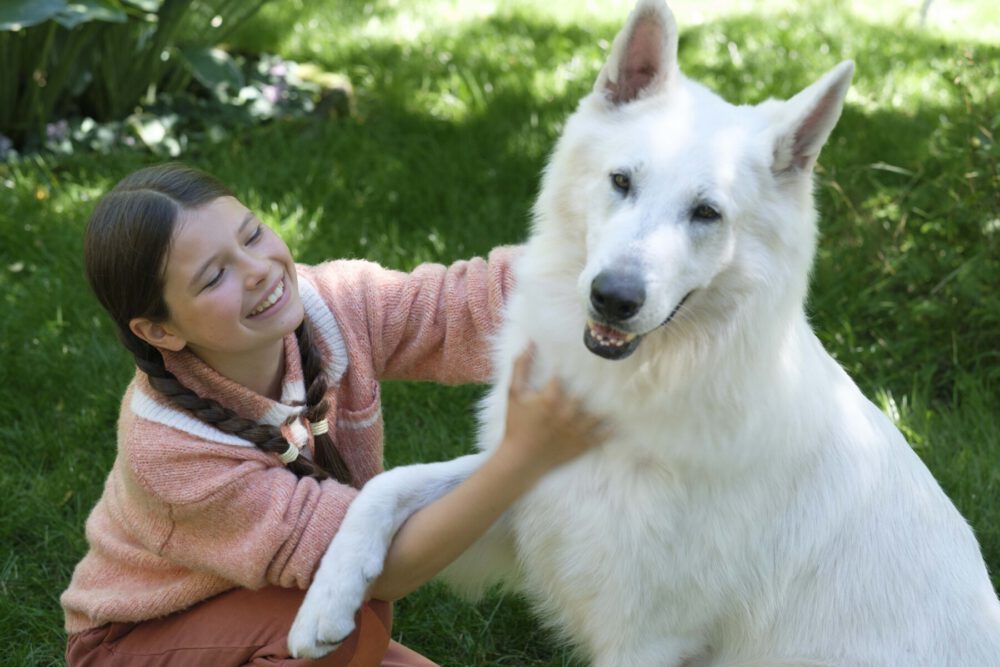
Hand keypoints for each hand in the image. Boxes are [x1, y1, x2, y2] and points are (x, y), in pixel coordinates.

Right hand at [499, 345, 607, 474]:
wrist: (520, 460)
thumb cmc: (515, 425)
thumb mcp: (513, 394)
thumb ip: (520, 368)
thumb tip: (528, 344)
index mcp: (551, 397)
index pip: (565, 375)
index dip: (573, 364)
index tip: (583, 355)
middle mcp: (567, 411)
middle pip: (586, 392)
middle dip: (595, 383)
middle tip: (609, 372)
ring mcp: (577, 429)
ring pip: (598, 413)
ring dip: (608, 404)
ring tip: (622, 394)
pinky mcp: (582, 444)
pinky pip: (602, 435)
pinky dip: (611, 429)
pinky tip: (619, 422)